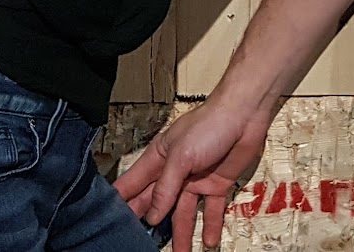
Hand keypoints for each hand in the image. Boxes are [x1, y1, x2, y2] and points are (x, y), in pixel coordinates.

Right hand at [116, 98, 270, 249]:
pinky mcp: (217, 185)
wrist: (245, 115)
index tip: (108, 221)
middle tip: (137, 243)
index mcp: (158, 159)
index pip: (133, 184)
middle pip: (156, 203)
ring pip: (183, 213)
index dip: (122, 201)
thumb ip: (165, 187)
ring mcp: (195, 181)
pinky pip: (211, 210)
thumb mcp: (180, 155)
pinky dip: (210, 226)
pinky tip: (208, 242)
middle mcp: (174, 173)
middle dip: (147, 223)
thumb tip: (152, 216)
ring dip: (181, 234)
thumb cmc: (209, 124)